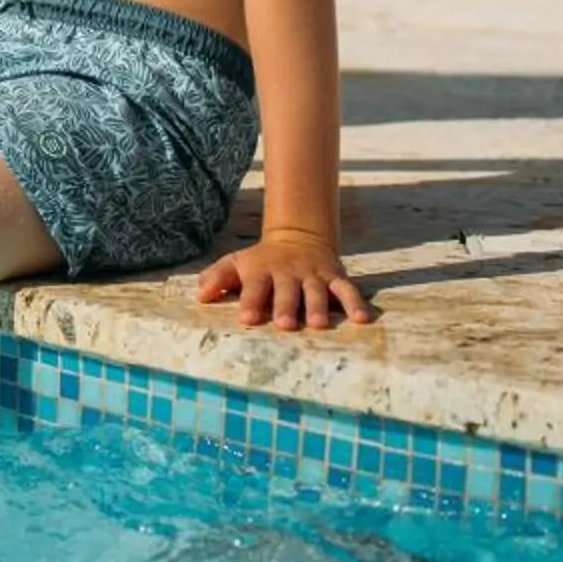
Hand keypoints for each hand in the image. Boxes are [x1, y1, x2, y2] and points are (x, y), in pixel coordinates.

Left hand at [197, 231, 374, 330]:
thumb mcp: (236, 263)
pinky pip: (347, 290)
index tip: (246, 319)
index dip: (250, 301)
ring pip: (317, 291)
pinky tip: (362, 319)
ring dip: (317, 307)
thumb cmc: (261, 262)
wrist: (298, 237)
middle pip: (287, 290)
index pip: (254, 286)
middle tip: (285, 325)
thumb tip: (200, 294)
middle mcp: (288, 272)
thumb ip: (217, 277)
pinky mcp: (335, 277)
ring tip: (318, 325)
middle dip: (285, 306)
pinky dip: (355, 303)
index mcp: (262, 270)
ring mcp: (313, 275)